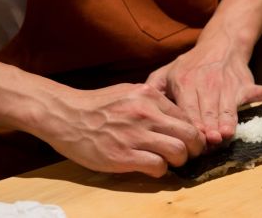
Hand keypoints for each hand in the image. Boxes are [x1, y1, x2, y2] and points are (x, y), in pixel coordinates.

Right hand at [32, 83, 204, 176]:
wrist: (66, 115)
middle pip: (190, 134)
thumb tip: (174, 117)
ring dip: (179, 161)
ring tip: (170, 162)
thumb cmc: (98, 105)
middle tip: (189, 154)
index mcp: (149, 95)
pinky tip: (152, 167)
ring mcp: (135, 134)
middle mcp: (146, 113)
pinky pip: (158, 166)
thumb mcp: (129, 91)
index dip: (191, 132)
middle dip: (194, 148)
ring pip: (178, 151)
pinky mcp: (123, 155)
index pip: (186, 117)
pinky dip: (160, 170)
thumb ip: (152, 102)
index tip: (188, 141)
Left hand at [147, 33, 261, 144]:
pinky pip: (256, 89)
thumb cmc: (190, 65)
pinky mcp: (243, 85)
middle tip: (210, 142)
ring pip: (228, 106)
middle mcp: (206, 84)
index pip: (188, 108)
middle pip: (208, 110)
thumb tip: (143, 103)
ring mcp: (227, 84)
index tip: (193, 137)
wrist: (219, 46)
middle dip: (209, 127)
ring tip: (228, 132)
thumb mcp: (166, 72)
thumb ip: (153, 88)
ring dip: (228, 118)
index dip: (192, 124)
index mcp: (185, 83)